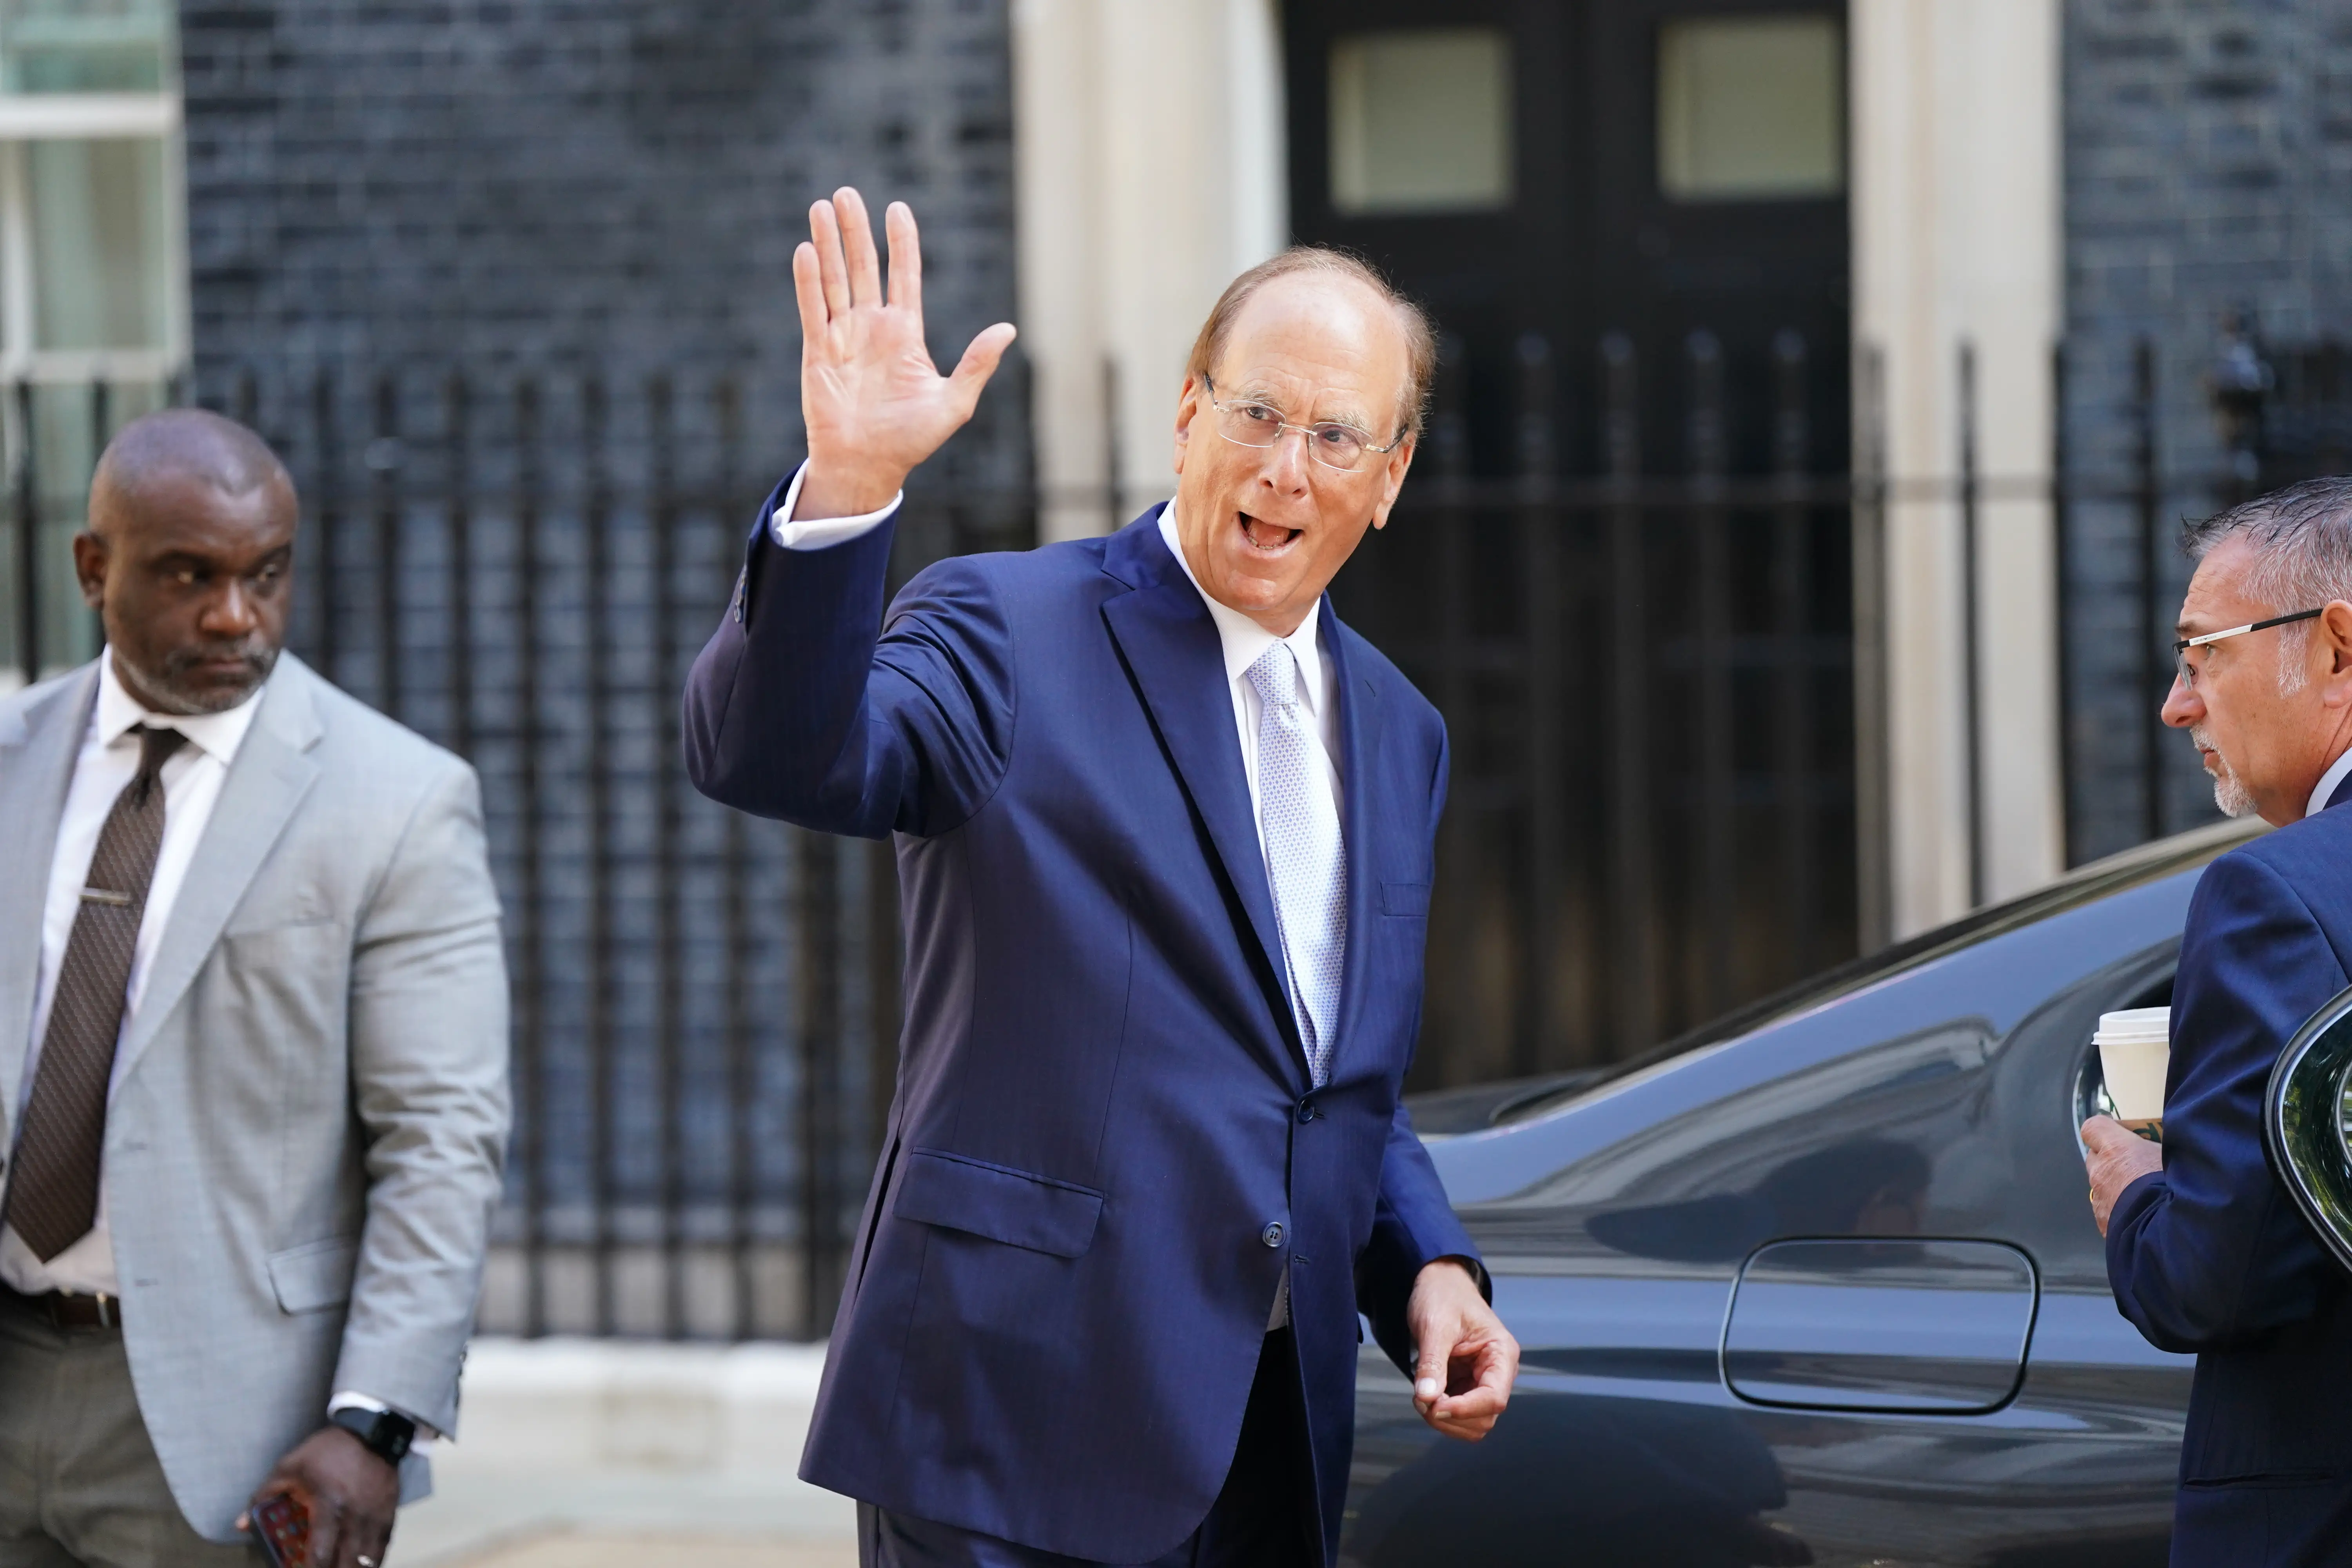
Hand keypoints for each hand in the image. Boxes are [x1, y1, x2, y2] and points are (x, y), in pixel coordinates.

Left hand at [236, 1425, 396, 1567]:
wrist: (372, 1431)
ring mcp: (375, 1516)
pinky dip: (372, 1562)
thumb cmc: (327, 1451)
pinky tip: (363, 1567)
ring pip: (368, 1560)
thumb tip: (240, 1525)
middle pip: (347, 1563)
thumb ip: (265, 1495)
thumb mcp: (290, 1466)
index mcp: (328, 1505)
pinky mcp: (389, 1513)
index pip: (320, 1552)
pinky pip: (383, 1547)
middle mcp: (355, 1516)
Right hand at [793, 187, 1016, 518]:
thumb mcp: (953, 402)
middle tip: (846, 194)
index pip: (904, 277)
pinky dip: (809, 282)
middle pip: (864, 268)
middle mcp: (872, 328)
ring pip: (835, 280)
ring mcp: (843, 338)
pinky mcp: (818, 353)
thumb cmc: (911, 440)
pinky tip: (806, 251)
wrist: (869, 467)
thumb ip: (977, 364)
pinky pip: (813, 311)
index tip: (897, 208)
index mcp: (904, 334)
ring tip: (822, 207)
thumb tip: (1008, 329)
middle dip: (855, 231)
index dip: (902, 243)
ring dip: (829, 244)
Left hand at [1406, 1257, 1517, 1440]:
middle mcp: (1498, 1373)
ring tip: (1421, 1397)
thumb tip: (1426, 1398)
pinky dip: (1440, 1414)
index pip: (1494, 1398)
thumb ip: (1432, 1362)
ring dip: (1445, 1420)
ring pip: (1473, 1424)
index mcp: (1502, 1353)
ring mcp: (1482, 1383)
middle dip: (1451, 1417)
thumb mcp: (1435, 1326)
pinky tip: (1425, 1396)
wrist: (1439, 1285)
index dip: (1465, 1409)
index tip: (1434, 1406)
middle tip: (1421, 1399)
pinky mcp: (1466, 1387)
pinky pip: (1459, 1416)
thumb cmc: (1443, 1297)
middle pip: (1485, 1417)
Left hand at [2083, 1114, 2164, 1235]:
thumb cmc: (2176, 1187)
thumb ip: (2156, 1149)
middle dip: (2111, 1160)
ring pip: (2101, 1186)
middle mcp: (2100, 1171)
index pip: (2093, 1128)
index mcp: (2115, 1149)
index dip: (2104, 1131)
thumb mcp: (2173, 1157)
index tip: (2118, 1134)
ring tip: (2141, 1195)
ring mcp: (2099, 1198)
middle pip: (2096, 1158)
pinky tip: (2139, 1215)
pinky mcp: (2103, 1223)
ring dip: (2115, 1186)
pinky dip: (2118, 1209)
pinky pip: (2106, 1210)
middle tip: (2136, 1166)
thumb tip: (2161, 1147)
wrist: (2169, 1230)